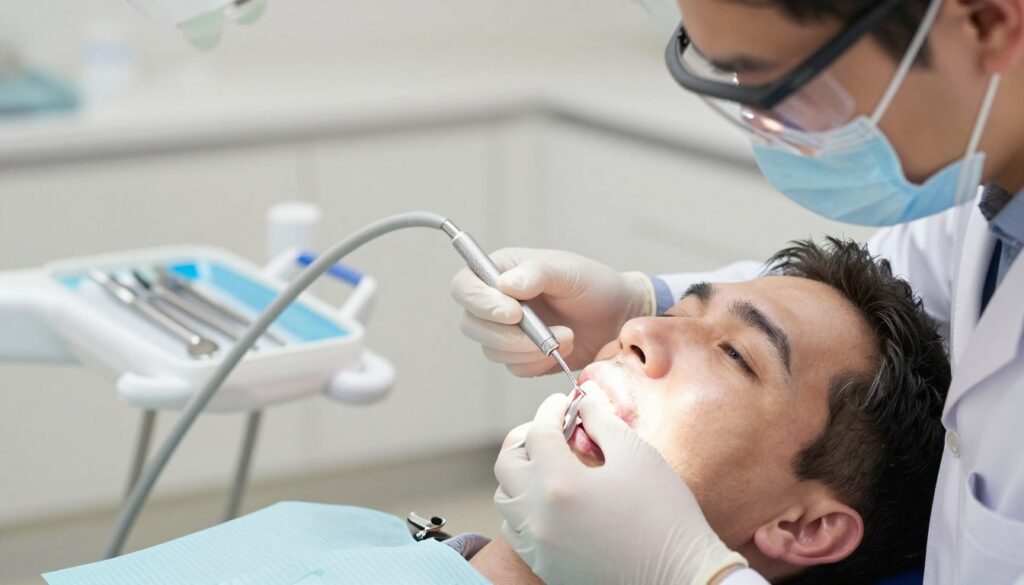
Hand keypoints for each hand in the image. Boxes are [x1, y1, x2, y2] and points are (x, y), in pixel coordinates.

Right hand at [451, 248, 653, 375]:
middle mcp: (496, 300)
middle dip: (506, 335)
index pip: (465, 287)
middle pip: (471, 324)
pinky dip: (538, 363)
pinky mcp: (520, 356)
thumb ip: (537, 273)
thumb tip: (505, 284)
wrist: (619, 317)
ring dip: (528, 350)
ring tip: (565, 336)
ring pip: (491, 350)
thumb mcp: (568, 272)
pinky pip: (513, 367)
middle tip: (544, 333)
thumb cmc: (594, 286)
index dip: (480, 303)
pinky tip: (563, 349)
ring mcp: (505, 331)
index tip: (514, 313)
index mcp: (501, 271)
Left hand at [494, 389, 747, 584]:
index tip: (564, 403)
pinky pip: (516, 531)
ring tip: (548, 465)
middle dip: (527, 440)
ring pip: (506, 499)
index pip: (539, 433)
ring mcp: (538, 544)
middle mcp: (539, 515)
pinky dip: (524, 509)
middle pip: (507, 464)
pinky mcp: (545, 566)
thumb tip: (584, 402)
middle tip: (551, 431)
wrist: (679, 577)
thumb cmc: (665, 514)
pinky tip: (550, 501)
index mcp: (560, 483)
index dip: (551, 410)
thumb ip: (603, 423)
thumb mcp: (637, 456)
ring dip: (521, 475)